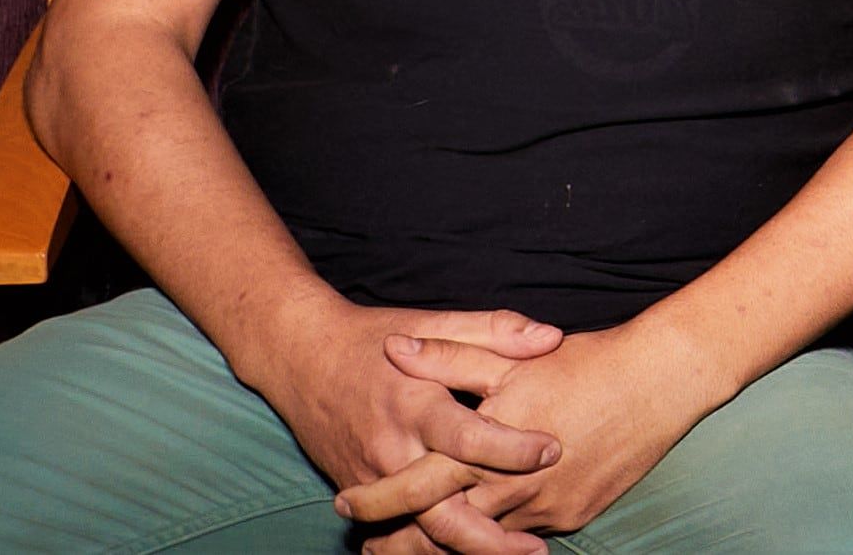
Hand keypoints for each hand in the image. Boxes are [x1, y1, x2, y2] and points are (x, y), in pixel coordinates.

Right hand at [235, 297, 563, 534]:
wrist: (300, 357)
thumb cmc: (373, 337)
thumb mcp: (432, 321)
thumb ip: (493, 330)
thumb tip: (551, 338)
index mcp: (414, 401)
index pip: (465, 437)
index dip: (509, 449)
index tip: (552, 451)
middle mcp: (392, 448)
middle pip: (439, 510)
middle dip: (488, 537)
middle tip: (536, 547)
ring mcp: (371, 478)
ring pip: (417, 532)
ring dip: (463, 551)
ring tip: (512, 553)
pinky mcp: (357, 490)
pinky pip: (395, 529)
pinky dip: (428, 546)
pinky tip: (465, 550)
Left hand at [377, 313, 721, 550]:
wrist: (660, 382)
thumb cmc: (584, 363)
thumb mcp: (510, 356)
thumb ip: (448, 356)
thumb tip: (395, 348)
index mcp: (487, 448)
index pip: (418, 486)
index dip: (378, 500)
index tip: (347, 504)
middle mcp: (513, 489)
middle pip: (443, 532)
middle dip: (402, 545)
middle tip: (372, 550)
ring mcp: (546, 508)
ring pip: (484, 542)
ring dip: (449, 545)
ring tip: (416, 545)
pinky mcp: (573, 515)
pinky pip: (525, 534)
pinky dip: (499, 537)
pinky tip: (486, 528)